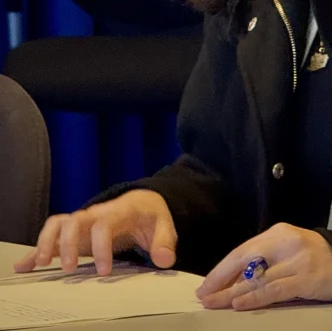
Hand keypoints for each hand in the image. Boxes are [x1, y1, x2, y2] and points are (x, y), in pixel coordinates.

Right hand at [14, 190, 176, 276]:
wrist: (143, 201)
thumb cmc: (151, 216)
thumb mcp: (165, 225)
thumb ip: (165, 242)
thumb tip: (164, 260)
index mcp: (119, 212)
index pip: (104, 225)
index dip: (102, 248)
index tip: (104, 272)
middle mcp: (96, 213)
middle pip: (74, 221)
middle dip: (68, 244)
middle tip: (70, 269)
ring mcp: (83, 221)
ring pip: (58, 223)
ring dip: (47, 242)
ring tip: (41, 264)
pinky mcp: (75, 230)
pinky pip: (52, 232)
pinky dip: (38, 247)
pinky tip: (25, 264)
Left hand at [196, 223, 331, 310]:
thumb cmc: (314, 258)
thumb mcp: (287, 250)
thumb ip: (263, 260)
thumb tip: (228, 281)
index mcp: (278, 232)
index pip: (242, 251)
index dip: (220, 271)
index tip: (205, 286)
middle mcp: (287, 242)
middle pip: (246, 262)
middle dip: (222, 282)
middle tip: (205, 297)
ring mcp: (298, 260)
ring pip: (258, 278)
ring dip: (233, 294)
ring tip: (217, 304)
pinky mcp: (307, 277)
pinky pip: (274, 289)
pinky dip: (255, 298)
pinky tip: (241, 304)